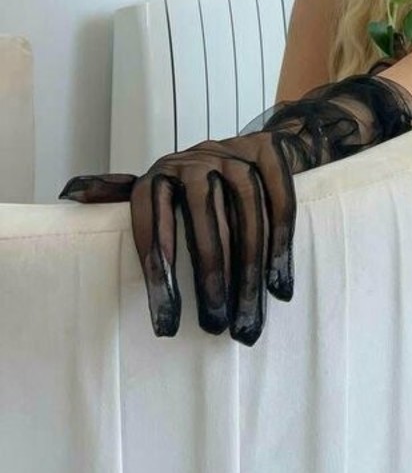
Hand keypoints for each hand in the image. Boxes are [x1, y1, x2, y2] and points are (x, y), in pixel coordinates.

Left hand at [60, 74, 411, 344]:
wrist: (257, 146)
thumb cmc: (199, 185)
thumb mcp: (157, 189)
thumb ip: (117, 194)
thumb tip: (68, 194)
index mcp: (160, 176)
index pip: (152, 223)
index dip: (159, 275)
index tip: (167, 325)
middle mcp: (195, 160)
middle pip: (203, 218)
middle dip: (211, 276)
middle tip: (215, 326)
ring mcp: (236, 152)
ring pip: (246, 210)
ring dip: (249, 269)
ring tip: (247, 318)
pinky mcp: (271, 152)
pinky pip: (279, 200)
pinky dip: (281, 243)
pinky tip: (279, 286)